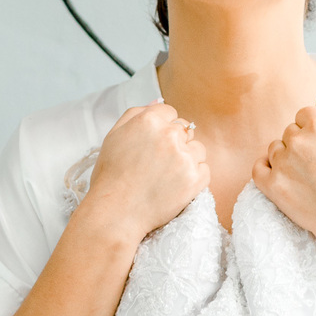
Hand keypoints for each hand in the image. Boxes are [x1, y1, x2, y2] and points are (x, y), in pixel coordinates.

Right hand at [84, 99, 209, 241]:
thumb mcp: (114, 136)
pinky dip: (194, 178)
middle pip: (185, 129)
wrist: (116, 213)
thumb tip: (158, 102)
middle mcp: (170, 135)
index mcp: (149, 120)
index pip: (170, 113)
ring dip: (187, 159)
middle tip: (157, 164)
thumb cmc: (111, 176)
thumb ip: (136, 113)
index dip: (161, 129)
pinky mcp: (196, 179)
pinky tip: (175, 186)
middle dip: (175, 143)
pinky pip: (204, 170)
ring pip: (197, 149)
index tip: (153, 146)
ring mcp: (185, 157)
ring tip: (166, 176)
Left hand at [252, 91, 315, 249]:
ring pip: (274, 149)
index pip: (304, 115)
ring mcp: (282, 162)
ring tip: (305, 178)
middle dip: (300, 146)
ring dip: (284, 159)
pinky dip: (267, 172)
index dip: (314, 132)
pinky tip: (283, 181)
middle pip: (289, 132)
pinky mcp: (271, 184)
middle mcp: (298, 139)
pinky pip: (258, 167)